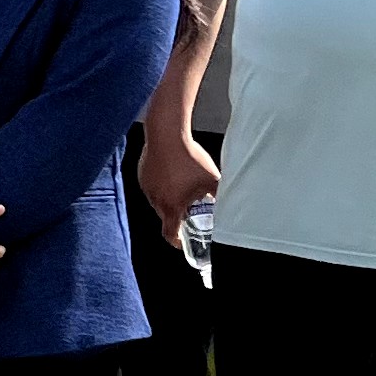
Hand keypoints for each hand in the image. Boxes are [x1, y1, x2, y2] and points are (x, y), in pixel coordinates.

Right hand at [139, 124, 218, 244]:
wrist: (167, 134)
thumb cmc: (189, 157)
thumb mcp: (212, 179)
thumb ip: (221, 195)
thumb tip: (233, 204)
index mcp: (171, 206)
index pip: (169, 234)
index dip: (176, 242)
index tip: (182, 242)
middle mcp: (155, 200)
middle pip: (165, 217)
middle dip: (177, 216)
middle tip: (190, 210)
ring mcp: (147, 187)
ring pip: (158, 200)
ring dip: (169, 199)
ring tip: (183, 186)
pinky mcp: (143, 174)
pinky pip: (152, 186)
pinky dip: (162, 185)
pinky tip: (174, 173)